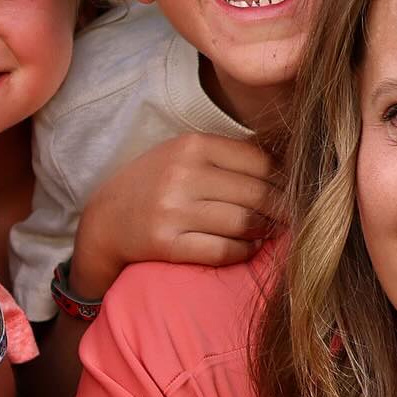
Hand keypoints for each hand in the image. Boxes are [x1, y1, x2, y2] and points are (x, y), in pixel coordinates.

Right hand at [68, 134, 276, 299]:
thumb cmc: (153, 184)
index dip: (282, 178)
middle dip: (281, 208)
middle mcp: (183, 175)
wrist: (105, 219)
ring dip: (264, 230)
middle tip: (291, 216)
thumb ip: (225, 155)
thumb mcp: (182, 154)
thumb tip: (284, 167)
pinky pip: (223, 250)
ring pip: (244, 222)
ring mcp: (173, 211)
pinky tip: (247, 247)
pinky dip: (244, 251)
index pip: (258, 161)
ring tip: (268, 230)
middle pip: (256, 193)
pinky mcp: (167, 244)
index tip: (291, 190)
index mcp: (191, 145)